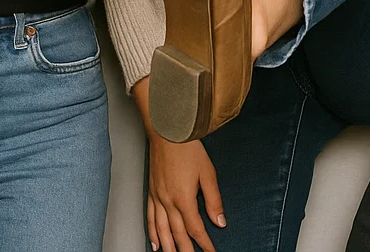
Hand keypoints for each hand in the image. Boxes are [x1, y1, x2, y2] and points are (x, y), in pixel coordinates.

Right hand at [147, 133, 225, 251]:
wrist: (167, 129)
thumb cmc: (186, 147)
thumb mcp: (207, 172)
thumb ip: (214, 200)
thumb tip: (219, 221)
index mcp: (183, 198)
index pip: (195, 229)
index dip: (204, 244)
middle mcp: (168, 201)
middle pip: (177, 235)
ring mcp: (157, 196)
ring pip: (161, 230)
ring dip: (167, 247)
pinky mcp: (151, 190)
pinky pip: (150, 216)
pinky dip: (152, 232)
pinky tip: (155, 242)